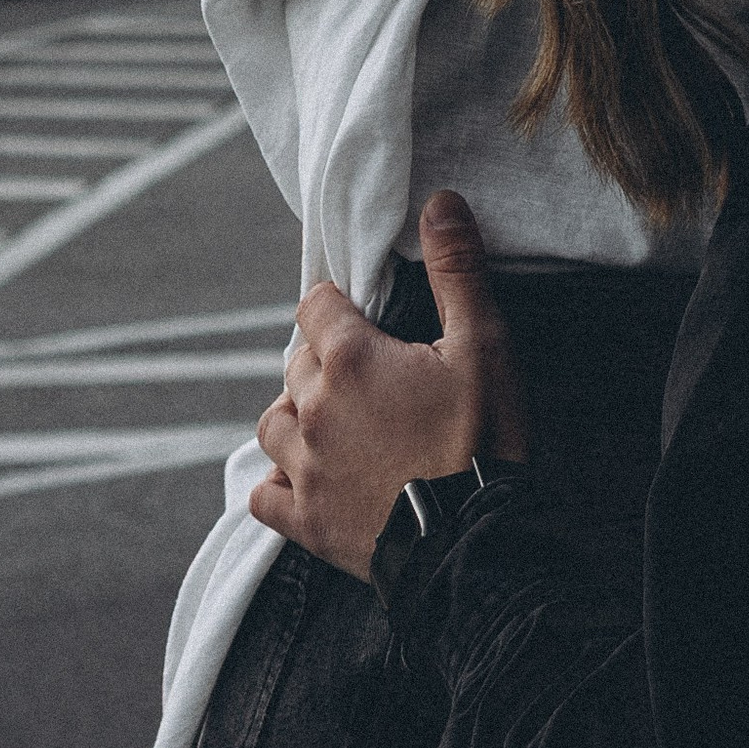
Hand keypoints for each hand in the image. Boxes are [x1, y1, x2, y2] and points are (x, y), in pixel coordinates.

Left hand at [250, 193, 529, 580]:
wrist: (475, 546)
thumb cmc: (482, 442)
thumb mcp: (484, 345)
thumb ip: (458, 270)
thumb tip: (440, 200)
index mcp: (350, 360)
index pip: (316, 305)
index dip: (340, 305)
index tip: (366, 318)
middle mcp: (314, 410)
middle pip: (295, 364)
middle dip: (325, 360)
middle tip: (369, 373)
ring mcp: (305, 470)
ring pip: (273, 423)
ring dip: (296, 415)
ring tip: (334, 420)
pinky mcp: (306, 524)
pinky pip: (264, 496)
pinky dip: (277, 483)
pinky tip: (304, 479)